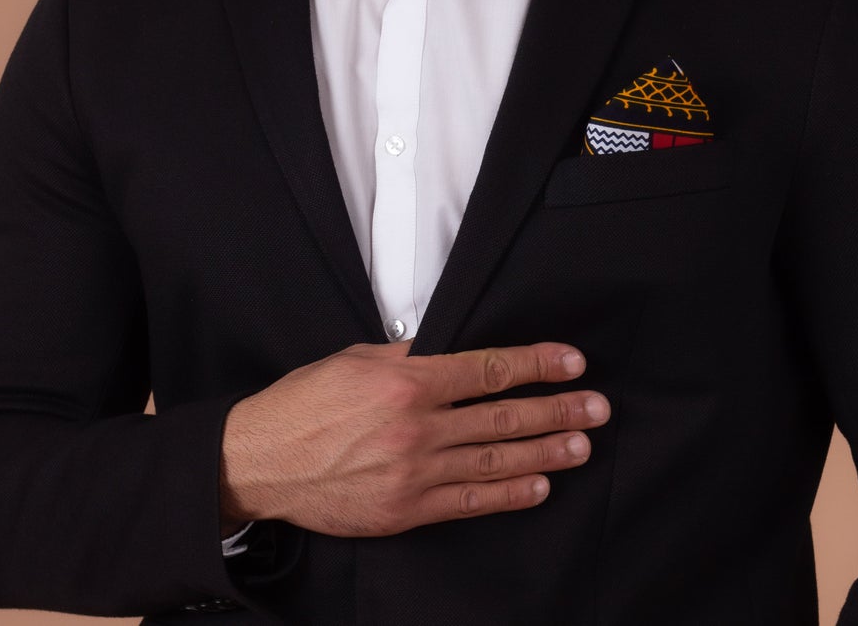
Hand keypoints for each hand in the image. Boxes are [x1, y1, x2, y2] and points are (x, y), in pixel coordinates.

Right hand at [218, 340, 608, 535]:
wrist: (260, 460)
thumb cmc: (306, 402)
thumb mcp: (359, 358)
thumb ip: (412, 353)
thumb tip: (456, 346)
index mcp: (407, 379)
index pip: (489, 368)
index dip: (537, 364)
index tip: (573, 363)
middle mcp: (417, 426)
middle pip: (502, 416)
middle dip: (556, 411)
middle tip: (598, 408)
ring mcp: (413, 472)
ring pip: (494, 462)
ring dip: (544, 453)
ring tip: (581, 446)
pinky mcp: (404, 510)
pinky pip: (467, 501)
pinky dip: (507, 495)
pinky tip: (538, 486)